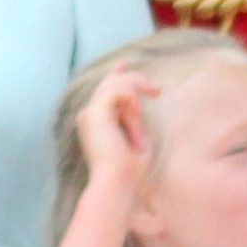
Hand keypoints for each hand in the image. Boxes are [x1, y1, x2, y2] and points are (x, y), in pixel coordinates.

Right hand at [78, 66, 158, 189]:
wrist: (118, 181)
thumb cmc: (130, 168)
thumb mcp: (136, 135)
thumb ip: (134, 117)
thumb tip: (140, 99)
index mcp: (95, 121)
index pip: (103, 90)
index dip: (115, 75)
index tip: (124, 64)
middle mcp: (88, 115)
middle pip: (111, 83)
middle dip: (136, 81)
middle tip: (158, 90)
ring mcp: (89, 113)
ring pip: (117, 85)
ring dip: (137, 99)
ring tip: (144, 119)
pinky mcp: (95, 114)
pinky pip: (118, 93)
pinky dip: (133, 105)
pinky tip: (137, 121)